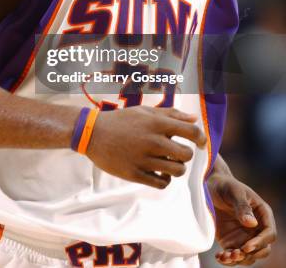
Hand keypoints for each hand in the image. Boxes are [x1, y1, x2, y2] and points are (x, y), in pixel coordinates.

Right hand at [87, 106, 205, 187]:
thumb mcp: (145, 112)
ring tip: (168, 163)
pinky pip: (162, 184)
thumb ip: (171, 114)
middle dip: (185, 155)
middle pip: (186, 155)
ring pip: (176, 171)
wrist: (93, 133)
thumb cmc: (122, 120)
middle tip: (177, 152)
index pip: (191, 133)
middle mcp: (152, 141)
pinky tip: (159, 173)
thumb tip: (194, 119)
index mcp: (156, 123)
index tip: (200, 143)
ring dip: (176, 168)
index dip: (201, 139)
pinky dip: (165, 180)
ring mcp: (143, 159)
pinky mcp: (134, 174)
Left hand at [209, 173, 276, 264]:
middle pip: (263, 249)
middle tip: (235, 253)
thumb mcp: (234, 192)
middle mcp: (256, 228)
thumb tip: (252, 224)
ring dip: (239, 260)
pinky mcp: (231, 241)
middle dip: (251, 254)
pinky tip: (220, 257)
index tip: (246, 247)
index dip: (260, 242)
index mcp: (262, 214)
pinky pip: (234, 256)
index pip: (269, 234)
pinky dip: (228, 260)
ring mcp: (244, 236)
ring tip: (225, 256)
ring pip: (249, 256)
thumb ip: (242, 206)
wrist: (209, 186)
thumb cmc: (225, 185)